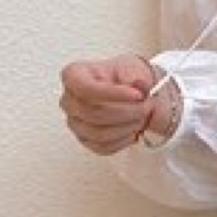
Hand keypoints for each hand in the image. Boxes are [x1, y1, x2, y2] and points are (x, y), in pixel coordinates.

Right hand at [60, 53, 178, 153]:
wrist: (131, 92)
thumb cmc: (125, 77)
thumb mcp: (133, 69)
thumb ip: (136, 77)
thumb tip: (139, 84)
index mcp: (74, 75)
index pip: (86, 88)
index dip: (113, 94)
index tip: (138, 95)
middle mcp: (69, 100)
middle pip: (94, 113)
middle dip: (127, 111)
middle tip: (147, 105)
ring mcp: (74, 122)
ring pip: (99, 133)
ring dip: (127, 127)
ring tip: (142, 117)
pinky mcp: (85, 140)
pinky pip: (103, 147)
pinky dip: (123, 140)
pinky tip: (133, 129)